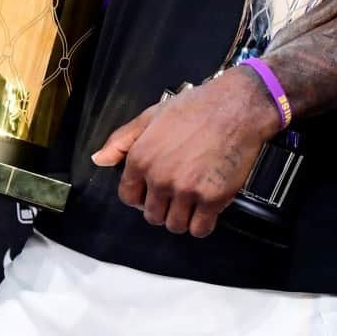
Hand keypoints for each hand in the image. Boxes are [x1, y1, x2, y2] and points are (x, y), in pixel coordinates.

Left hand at [90, 69, 283, 237]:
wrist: (237, 108)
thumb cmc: (196, 108)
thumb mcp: (152, 116)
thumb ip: (122, 140)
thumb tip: (99, 159)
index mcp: (141, 159)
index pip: (128, 197)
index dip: (140, 196)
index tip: (154, 191)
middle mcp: (160, 178)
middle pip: (152, 216)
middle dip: (164, 207)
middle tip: (179, 191)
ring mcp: (186, 191)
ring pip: (175, 225)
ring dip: (183, 217)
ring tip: (194, 199)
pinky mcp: (212, 199)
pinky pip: (200, 229)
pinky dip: (203, 224)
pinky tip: (208, 208)